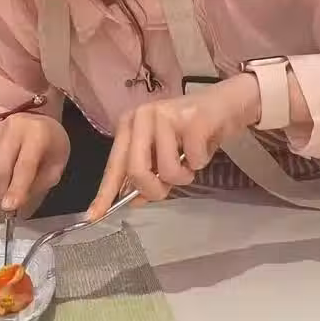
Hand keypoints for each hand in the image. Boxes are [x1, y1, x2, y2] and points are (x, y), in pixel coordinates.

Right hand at [0, 113, 70, 213]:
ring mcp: (0, 129)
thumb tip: (18, 201)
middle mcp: (15, 128)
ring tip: (9, 193)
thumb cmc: (52, 145)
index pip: (25, 165)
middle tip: (7, 209)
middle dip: (2, 192)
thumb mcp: (56, 165)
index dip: (17, 188)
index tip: (9, 208)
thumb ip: (40, 183)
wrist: (41, 122)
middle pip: (2, 167)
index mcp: (38, 133)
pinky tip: (7, 176)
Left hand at [87, 73, 259, 219]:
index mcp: (130, 124)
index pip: (114, 164)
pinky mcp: (192, 119)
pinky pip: (193, 161)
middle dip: (154, 190)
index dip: (105, 193)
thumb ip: (147, 171)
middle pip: (136, 170)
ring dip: (184, 175)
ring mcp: (165, 115)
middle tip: (168, 188)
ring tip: (190, 159)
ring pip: (167, 170)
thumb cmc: (190, 130)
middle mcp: (142, 116)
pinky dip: (201, 162)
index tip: (94, 216)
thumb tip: (133, 200)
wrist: (225, 104)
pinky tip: (203, 146)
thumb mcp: (163, 151)